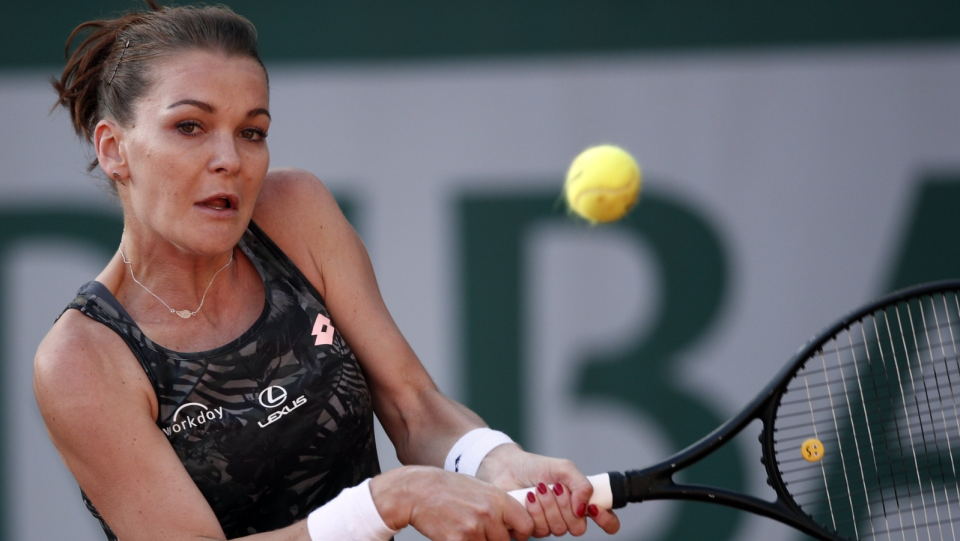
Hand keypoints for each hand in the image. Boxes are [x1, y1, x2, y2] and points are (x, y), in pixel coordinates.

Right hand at [371, 466, 534, 540]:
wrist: (418, 491)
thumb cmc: (448, 489)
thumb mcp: (480, 489)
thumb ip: (498, 507)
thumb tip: (514, 526)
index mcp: (498, 498)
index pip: (526, 526)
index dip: (520, 532)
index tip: (514, 534)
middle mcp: (489, 514)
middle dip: (494, 540)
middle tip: (480, 529)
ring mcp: (473, 529)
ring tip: (464, 527)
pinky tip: (454, 533)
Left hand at [476, 444, 619, 537]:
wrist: (507, 468)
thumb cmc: (536, 467)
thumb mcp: (564, 468)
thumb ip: (581, 484)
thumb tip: (584, 508)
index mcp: (581, 502)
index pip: (606, 520)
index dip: (606, 520)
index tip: (594, 509)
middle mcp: (568, 516)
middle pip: (578, 527)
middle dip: (566, 506)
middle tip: (556, 488)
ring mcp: (550, 524)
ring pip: (558, 529)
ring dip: (548, 506)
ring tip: (539, 489)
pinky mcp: (532, 529)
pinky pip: (539, 531)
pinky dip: (534, 512)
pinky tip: (529, 498)